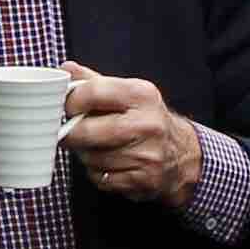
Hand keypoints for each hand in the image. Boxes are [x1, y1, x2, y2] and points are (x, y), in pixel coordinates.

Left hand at [58, 65, 199, 205]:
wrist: (183, 154)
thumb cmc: (147, 119)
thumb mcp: (128, 93)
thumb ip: (95, 81)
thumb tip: (66, 69)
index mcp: (141, 94)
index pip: (93, 92)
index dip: (71, 101)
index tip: (67, 107)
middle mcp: (147, 123)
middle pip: (88, 130)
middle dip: (72, 133)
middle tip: (70, 132)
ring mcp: (147, 154)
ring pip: (92, 157)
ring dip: (85, 154)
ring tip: (93, 147)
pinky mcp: (144, 179)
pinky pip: (101, 178)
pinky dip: (97, 173)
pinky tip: (107, 163)